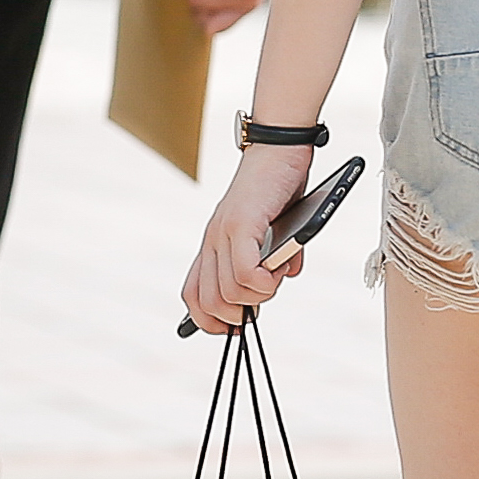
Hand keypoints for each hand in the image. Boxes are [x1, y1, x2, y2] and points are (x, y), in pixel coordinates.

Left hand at [180, 143, 316, 333]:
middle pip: (209, 302)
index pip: (194, 295)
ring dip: (258, 296)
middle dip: (238, 316)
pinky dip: (264, 282)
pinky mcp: (241, 224)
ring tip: (276, 278)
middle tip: (263, 300)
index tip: (235, 329)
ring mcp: (223, 233)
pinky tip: (278, 272)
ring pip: (229, 292)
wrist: (279, 149)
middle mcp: (212, 241)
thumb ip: (275, 256)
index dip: (209, 321)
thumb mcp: (274, 230)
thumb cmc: (279, 187)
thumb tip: (285, 275)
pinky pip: (244, 272)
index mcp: (214, 245)